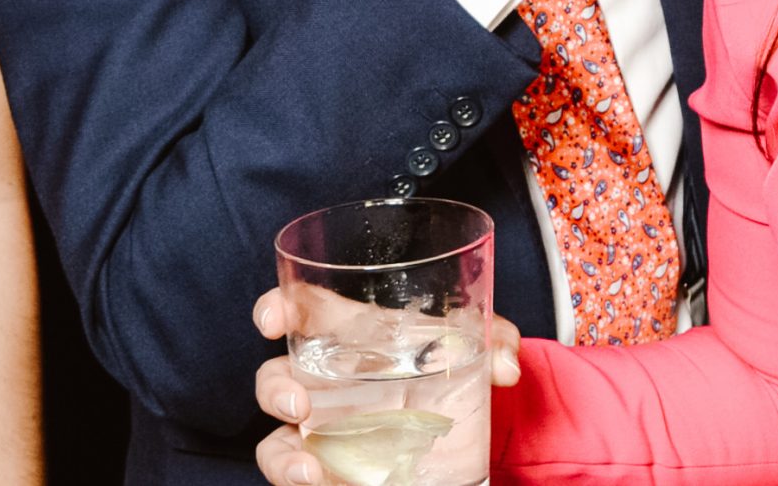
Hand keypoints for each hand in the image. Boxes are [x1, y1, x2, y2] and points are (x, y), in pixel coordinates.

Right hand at [250, 287, 523, 485]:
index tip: (270, 322)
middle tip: (299, 405)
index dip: (277, 309)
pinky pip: (303, 477)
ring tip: (308, 471)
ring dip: (282, 456)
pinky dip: (303, 484)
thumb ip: (495, 340)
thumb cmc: (449, 362)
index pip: (302, 311)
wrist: (459, 420)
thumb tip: (508, 367)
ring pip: (276, 440)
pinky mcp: (332, 467)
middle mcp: (325, 381)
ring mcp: (324, 429)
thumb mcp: (474, 344)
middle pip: (275, 377)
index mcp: (350, 333)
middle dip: (275, 390)